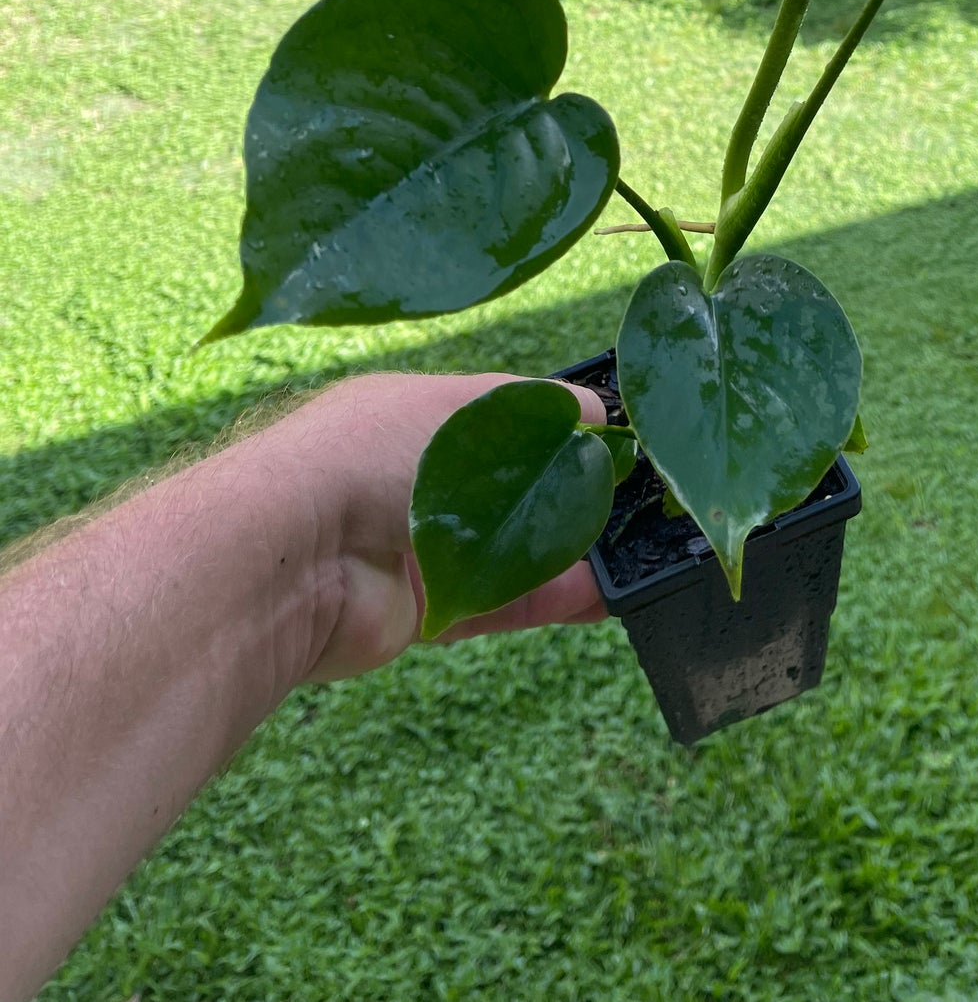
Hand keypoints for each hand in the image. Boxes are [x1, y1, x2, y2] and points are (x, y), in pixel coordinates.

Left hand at [261, 370, 607, 684]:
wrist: (294, 557)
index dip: (560, 426)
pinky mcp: (428, 610)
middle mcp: (417, 479)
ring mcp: (421, 547)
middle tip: (643, 500)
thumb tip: (596, 411)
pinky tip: (609, 592)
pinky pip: (504, 601)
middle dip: (573, 491)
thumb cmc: (373, 452)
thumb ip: (532, 409)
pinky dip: (554, 596)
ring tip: (640, 551)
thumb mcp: (462, 407)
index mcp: (417, 415)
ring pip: (515, 547)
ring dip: (574, 549)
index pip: (504, 415)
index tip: (620, 439)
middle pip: (513, 485)